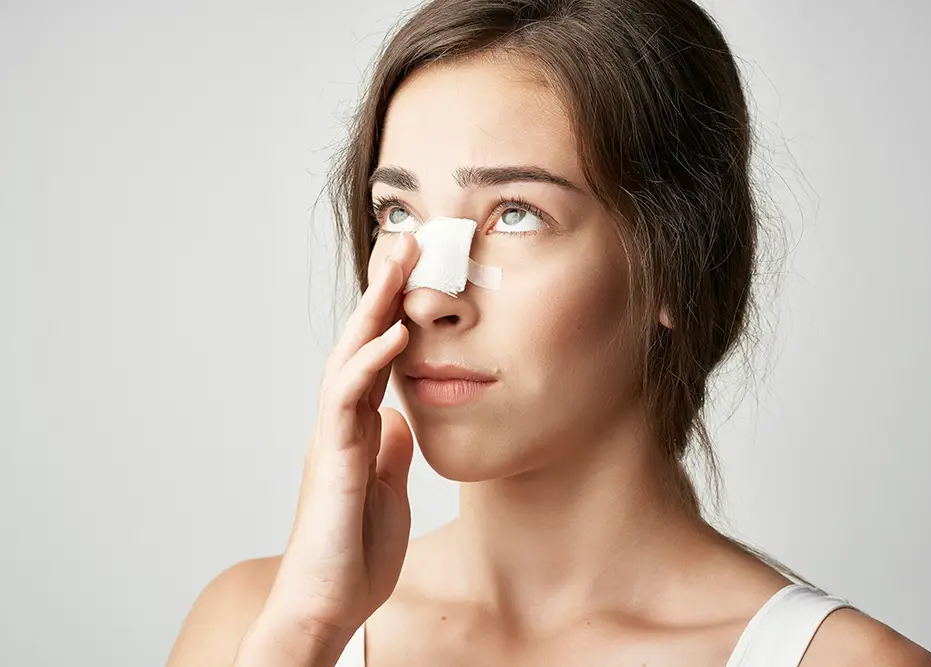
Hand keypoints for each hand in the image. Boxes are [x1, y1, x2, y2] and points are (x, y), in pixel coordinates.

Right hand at [265, 233, 419, 636]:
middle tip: (406, 239)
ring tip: (397, 262)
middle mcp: (342, 422)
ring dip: (373, 307)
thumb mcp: (387, 489)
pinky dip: (370, 363)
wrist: (327, 604)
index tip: (416, 271)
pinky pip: (348, 399)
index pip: (376, 356)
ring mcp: (334, 436)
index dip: (393, 312)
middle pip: (360, 341)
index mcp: (359, 427)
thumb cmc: (354, 553)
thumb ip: (389, 451)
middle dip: (382, 290)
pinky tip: (392, 333)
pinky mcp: (334, 458)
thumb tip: (401, 420)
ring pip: (349, 356)